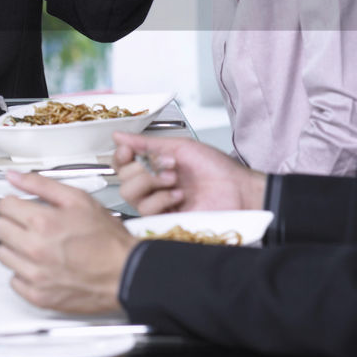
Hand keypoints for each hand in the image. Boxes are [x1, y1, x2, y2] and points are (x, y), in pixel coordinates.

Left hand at [0, 170, 133, 314]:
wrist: (126, 274)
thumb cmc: (107, 240)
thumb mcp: (78, 200)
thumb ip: (41, 185)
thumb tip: (14, 177)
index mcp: (43, 222)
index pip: (3, 206)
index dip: (13, 203)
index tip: (22, 207)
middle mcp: (34, 249)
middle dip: (11, 222)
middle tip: (29, 225)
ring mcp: (35, 275)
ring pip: (2, 255)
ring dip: (15, 247)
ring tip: (36, 246)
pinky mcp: (38, 296)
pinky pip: (14, 280)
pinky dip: (23, 272)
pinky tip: (40, 266)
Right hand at [113, 131, 266, 214]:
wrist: (238, 189)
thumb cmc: (216, 168)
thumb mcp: (180, 147)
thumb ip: (148, 143)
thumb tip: (118, 136)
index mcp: (154, 166)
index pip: (122, 163)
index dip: (121, 156)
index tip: (129, 150)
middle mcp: (153, 185)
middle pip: (122, 178)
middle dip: (142, 168)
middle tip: (168, 165)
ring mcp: (158, 203)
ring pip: (129, 194)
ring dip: (151, 182)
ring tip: (174, 179)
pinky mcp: (163, 220)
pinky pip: (146, 209)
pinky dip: (162, 198)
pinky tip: (179, 195)